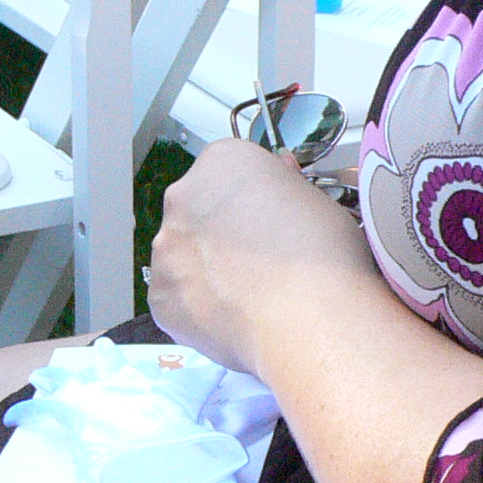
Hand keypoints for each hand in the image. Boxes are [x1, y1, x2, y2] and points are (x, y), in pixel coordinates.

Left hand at [145, 137, 380, 379]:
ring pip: (182, 255)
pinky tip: (233, 316)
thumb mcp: (316, 201)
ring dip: (206, 269)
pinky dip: (198, 306)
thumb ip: (282, 186)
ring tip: (248, 294)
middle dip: (220, 231)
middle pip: (197, 210)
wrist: (308, 320)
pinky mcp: (160, 295)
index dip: (249, 198)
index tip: (266, 218)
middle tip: (256, 260)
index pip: (226, 171)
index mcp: (222, 162)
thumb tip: (278, 175)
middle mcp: (183, 197)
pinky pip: (177, 297)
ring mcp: (166, 248)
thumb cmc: (323, 258)